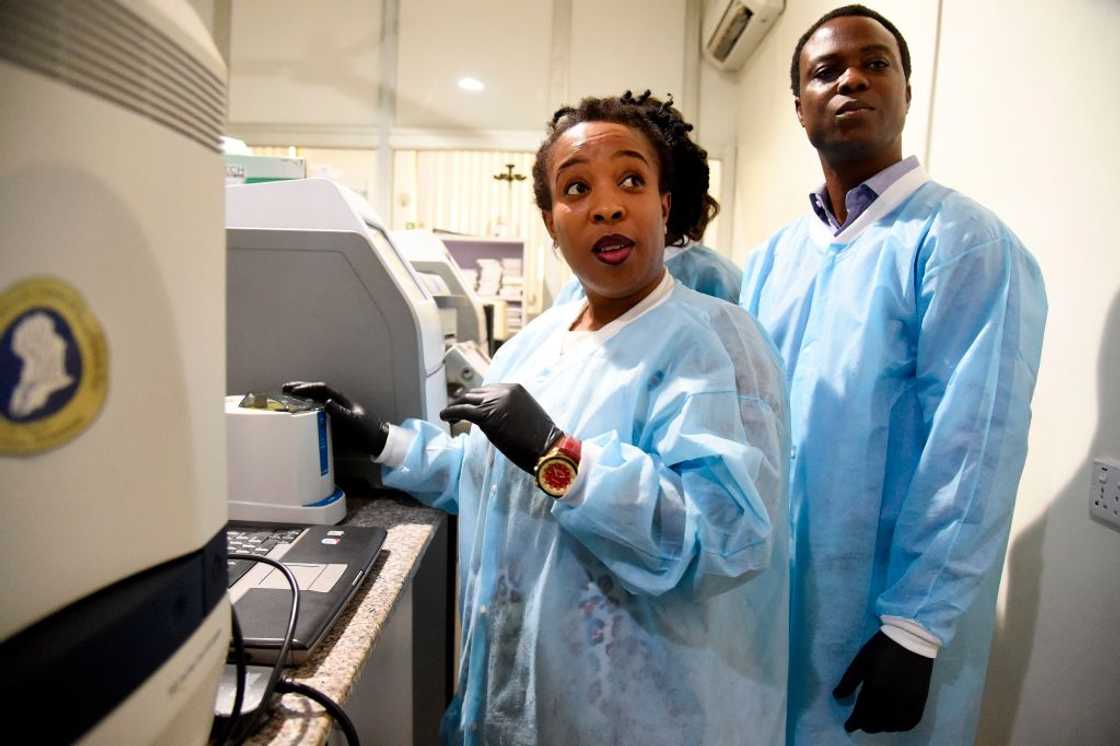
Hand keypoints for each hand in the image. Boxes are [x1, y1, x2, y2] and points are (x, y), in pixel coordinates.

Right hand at [282, 381, 387, 457]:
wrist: (375, 442)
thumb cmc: (367, 429)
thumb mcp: (354, 421)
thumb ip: (341, 412)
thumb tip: (326, 402)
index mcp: (341, 400)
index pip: (322, 389)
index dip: (307, 388)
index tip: (292, 390)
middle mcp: (335, 404)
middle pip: (315, 393)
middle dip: (300, 389)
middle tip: (284, 388)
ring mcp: (332, 413)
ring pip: (314, 403)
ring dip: (300, 400)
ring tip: (285, 399)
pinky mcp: (331, 424)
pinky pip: (316, 417)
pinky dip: (305, 415)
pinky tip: (295, 418)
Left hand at [440, 384, 562, 474]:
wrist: (546, 448)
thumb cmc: (540, 438)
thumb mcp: (525, 415)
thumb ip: (510, 410)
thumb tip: (496, 417)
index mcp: (514, 389)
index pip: (488, 389)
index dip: (476, 398)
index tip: (469, 405)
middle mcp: (503, 391)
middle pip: (475, 393)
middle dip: (464, 401)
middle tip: (456, 410)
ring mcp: (494, 402)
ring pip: (466, 400)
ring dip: (455, 407)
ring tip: (449, 415)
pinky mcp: (485, 416)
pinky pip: (462, 411)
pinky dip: (450, 413)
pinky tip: (445, 417)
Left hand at [833, 631, 933, 733]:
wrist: (912, 639)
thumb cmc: (882, 648)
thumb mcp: (861, 661)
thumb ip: (848, 681)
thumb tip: (837, 697)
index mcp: (876, 687)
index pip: (863, 714)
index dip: (854, 722)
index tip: (848, 726)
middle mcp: (893, 698)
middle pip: (877, 722)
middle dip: (866, 725)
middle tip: (859, 724)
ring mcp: (908, 701)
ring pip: (893, 725)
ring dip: (881, 727)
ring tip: (873, 724)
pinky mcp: (920, 700)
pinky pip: (909, 721)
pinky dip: (899, 726)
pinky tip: (892, 722)